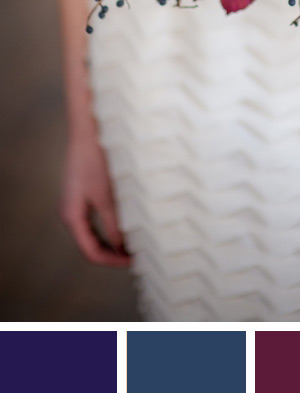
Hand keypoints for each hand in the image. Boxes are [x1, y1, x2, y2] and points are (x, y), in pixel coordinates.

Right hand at [60, 125, 130, 266]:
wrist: (89, 130)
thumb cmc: (96, 161)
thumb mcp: (108, 197)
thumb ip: (114, 225)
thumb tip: (124, 248)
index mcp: (71, 217)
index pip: (91, 252)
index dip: (113, 261)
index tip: (135, 261)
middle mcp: (69, 214)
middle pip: (91, 245)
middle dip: (114, 254)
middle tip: (138, 256)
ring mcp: (75, 205)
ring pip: (94, 234)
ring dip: (113, 241)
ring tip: (136, 244)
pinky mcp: (82, 195)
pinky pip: (95, 220)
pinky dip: (111, 227)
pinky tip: (128, 226)